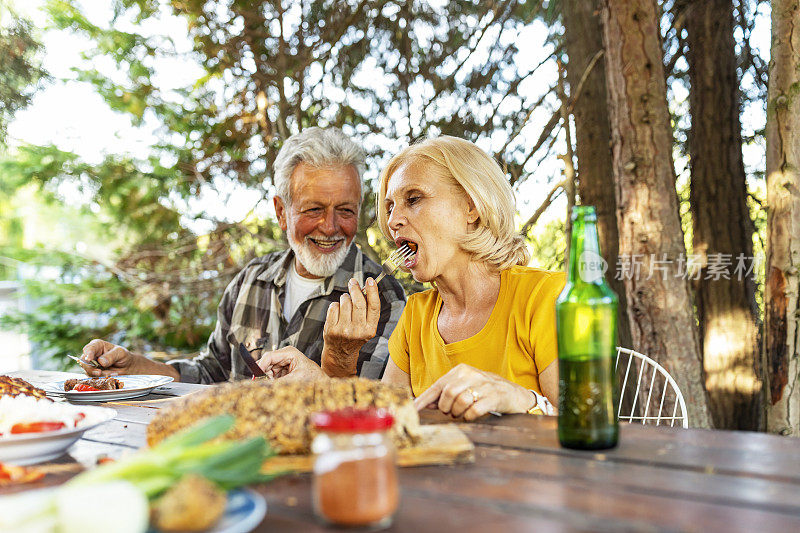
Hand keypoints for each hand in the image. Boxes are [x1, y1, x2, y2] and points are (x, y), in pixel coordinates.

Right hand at [81, 339, 178, 379]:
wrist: (127, 367)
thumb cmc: (124, 356)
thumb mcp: (120, 353)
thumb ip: (111, 356)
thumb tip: (101, 361)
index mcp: (97, 345)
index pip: (89, 349)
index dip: (88, 353)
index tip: (89, 359)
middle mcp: (92, 354)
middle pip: (84, 361)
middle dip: (91, 368)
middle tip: (100, 372)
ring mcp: (91, 365)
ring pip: (88, 371)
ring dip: (100, 374)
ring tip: (113, 373)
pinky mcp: (93, 373)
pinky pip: (93, 377)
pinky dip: (102, 378)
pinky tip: (111, 375)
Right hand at [256, 346, 325, 381]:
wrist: (322, 382)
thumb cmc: (314, 377)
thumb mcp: (295, 379)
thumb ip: (279, 382)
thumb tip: (265, 384)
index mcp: (289, 352)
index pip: (269, 356)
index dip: (260, 366)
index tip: (255, 376)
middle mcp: (285, 356)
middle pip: (266, 364)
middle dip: (263, 375)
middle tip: (262, 385)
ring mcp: (283, 363)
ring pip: (267, 371)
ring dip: (268, 379)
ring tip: (274, 386)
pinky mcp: (282, 370)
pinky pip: (271, 376)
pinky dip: (272, 382)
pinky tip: (276, 386)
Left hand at [321, 277, 379, 376]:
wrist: (340, 353)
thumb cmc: (355, 334)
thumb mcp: (366, 326)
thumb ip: (368, 309)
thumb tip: (366, 287)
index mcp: (370, 329)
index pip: (374, 306)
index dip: (373, 291)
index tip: (370, 280)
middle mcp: (358, 331)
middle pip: (358, 302)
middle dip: (355, 289)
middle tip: (353, 282)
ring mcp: (344, 331)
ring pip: (345, 302)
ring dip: (345, 298)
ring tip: (345, 302)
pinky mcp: (331, 329)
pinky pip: (334, 307)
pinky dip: (336, 305)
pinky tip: (338, 312)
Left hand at [412, 364, 535, 420]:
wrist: (514, 394)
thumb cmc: (484, 392)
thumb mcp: (464, 387)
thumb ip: (446, 394)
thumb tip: (427, 403)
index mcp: (461, 370)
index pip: (438, 385)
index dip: (424, 399)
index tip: (413, 410)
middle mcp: (472, 374)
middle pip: (448, 393)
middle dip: (446, 407)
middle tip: (450, 412)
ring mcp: (485, 385)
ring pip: (460, 401)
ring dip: (458, 412)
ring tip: (462, 413)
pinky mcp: (495, 397)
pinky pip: (475, 409)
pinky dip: (470, 416)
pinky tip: (471, 416)